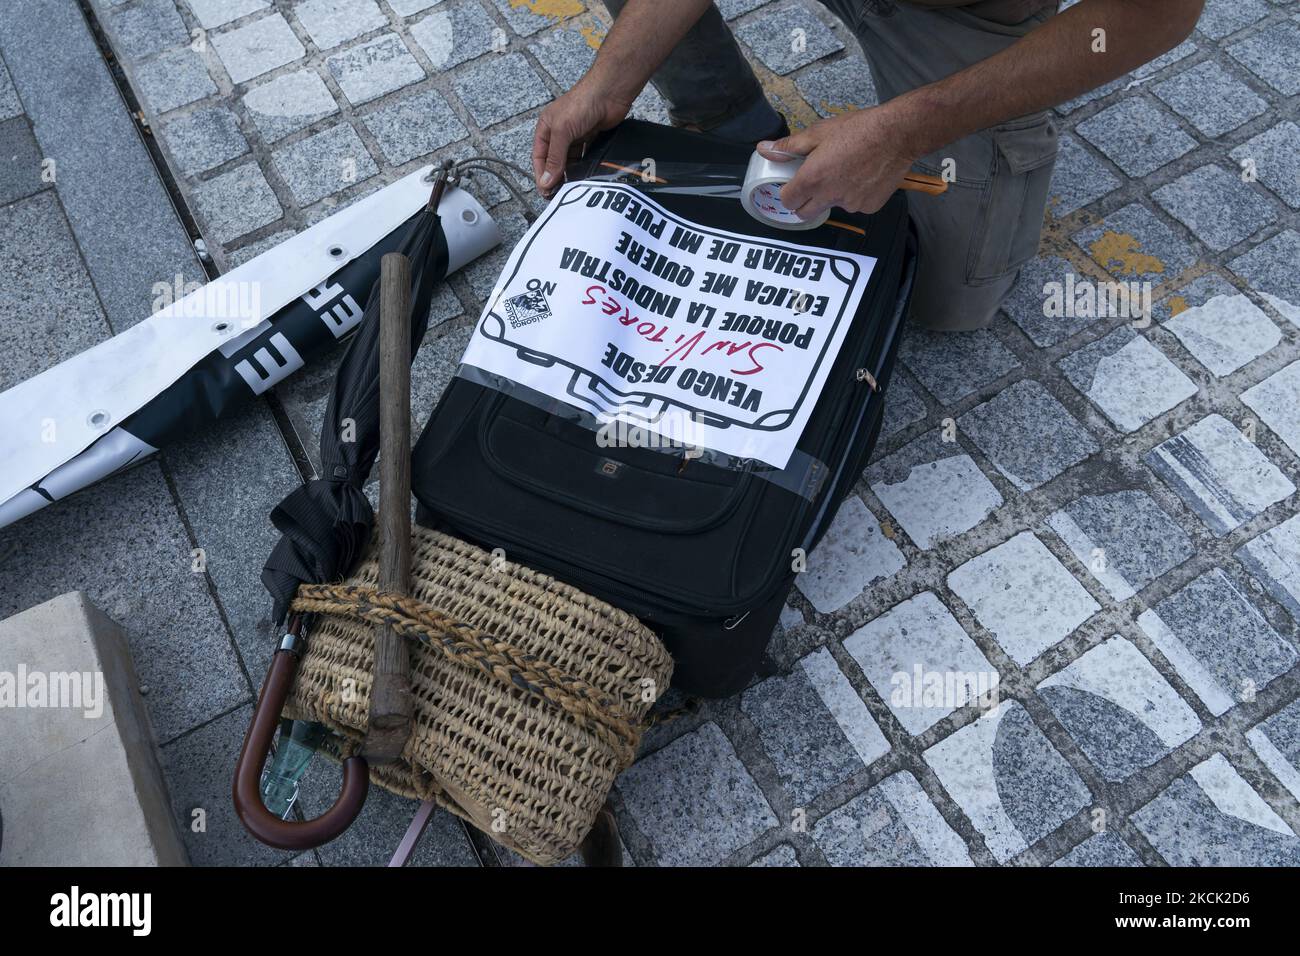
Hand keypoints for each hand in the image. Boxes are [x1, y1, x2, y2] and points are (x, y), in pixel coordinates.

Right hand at [532, 79, 633, 196]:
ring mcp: (575, 136)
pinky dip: (583, 168)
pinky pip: (584, 158)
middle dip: (555, 178)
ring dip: (570, 175)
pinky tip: (585, 178)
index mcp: (546, 128)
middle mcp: (559, 132)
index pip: (539, 157)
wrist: (610, 92)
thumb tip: (546, 181)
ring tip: (573, 190)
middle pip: (554, 161)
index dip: (541, 175)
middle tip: (560, 196)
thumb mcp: (562, 131)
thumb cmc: (582, 103)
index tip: (546, 192)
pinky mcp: (591, 138)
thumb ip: (555, 158)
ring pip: (570, 161)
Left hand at [756, 104, 918, 220]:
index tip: (794, 184)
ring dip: (832, 196)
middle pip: (805, 213)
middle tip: (815, 182)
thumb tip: (764, 149)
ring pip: (832, 207)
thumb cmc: (859, 129)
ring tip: (845, 171)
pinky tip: (863, 176)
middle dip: (804, 202)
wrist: (898, 134)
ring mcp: (850, 204)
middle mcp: (829, 196)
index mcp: (813, 178)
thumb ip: (790, 146)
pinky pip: (854, 206)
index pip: (788, 201)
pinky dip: (855, 196)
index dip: (788, 193)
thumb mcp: (819, 132)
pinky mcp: (868, 207)